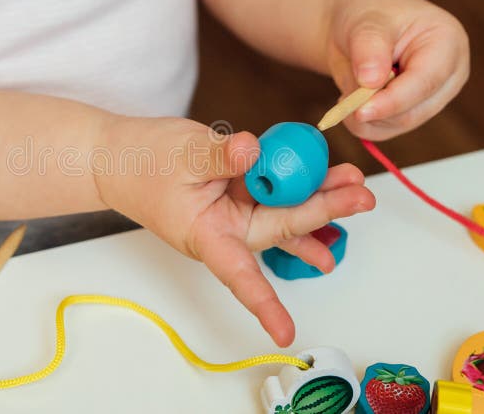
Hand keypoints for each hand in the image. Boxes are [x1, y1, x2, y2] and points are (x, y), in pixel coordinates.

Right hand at [95, 117, 374, 345]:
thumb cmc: (142, 164)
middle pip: (280, 229)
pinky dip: (300, 186)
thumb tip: (253, 150)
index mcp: (206, 235)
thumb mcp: (181, 155)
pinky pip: (275, 192)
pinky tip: (331, 185)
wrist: (122, 159)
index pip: (238, 274)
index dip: (263, 303)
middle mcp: (226, 229)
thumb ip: (219, 156)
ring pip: (284, 210)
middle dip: (321, 212)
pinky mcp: (239, 192)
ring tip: (356, 189)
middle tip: (361, 197)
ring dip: (320, 200)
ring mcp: (235, 211)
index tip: (285, 333)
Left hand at [326, 0, 469, 139]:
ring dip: (364, 117)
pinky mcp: (412, 112)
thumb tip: (371, 82)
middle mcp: (447, 75)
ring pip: (396, 125)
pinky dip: (362, 123)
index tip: (360, 110)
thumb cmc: (366, 14)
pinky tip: (351, 100)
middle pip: (413, 112)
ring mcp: (431, 97)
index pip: (425, 82)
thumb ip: (368, 50)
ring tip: (347, 90)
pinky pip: (385, 131)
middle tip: (343, 99)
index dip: (392, 100)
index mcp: (448, 43)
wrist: (354, 24)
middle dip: (373, 109)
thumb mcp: (365, 23)